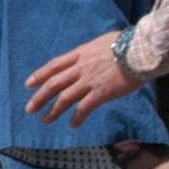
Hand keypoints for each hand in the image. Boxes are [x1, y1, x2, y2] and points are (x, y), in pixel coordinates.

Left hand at [25, 28, 143, 125]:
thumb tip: (89, 56)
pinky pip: (84, 107)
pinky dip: (77, 117)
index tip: (29, 84)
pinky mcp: (101, 92)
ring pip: (65, 98)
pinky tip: (73, 124)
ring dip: (53, 111)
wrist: (139, 51)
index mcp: (79, 54)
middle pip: (54, 84)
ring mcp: (89, 80)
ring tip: (46, 120)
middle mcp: (80, 68)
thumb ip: (91, 52)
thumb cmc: (126, 44)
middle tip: (29, 109)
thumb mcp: (100, 43)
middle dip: (39, 98)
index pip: (54, 66)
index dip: (40, 75)